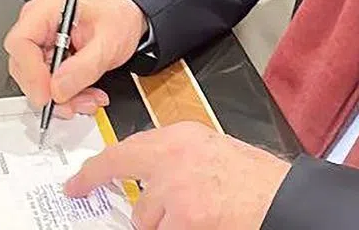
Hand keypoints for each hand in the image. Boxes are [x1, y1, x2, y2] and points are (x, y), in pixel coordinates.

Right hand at [3, 0, 147, 116]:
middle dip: (49, 91)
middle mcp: (37, 27)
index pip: (21, 42)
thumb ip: (84, 66)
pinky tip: (86, 95)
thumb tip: (58, 88)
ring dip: (63, 98)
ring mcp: (41, 45)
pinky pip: (48, 85)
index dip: (30, 73)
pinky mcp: (47, 61)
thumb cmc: (116, 19)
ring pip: (36, 82)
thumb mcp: (108, 42)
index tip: (48, 95)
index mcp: (46, 11)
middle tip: (73, 103)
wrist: (126, 20)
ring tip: (89, 98)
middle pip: (24, 67)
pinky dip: (68, 96)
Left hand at [65, 122, 289, 228]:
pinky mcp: (182, 218)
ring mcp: (173, 190)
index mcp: (179, 137)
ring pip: (146, 220)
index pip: (123, 151)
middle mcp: (170, 158)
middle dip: (149, 209)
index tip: (77, 183)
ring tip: (201, 213)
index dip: (95, 171)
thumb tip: (149, 175)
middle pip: (135, 193)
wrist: (282, 197)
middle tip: (160, 205)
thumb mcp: (211, 150)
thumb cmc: (255, 178)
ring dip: (166, 224)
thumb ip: (176, 158)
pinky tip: (203, 224)